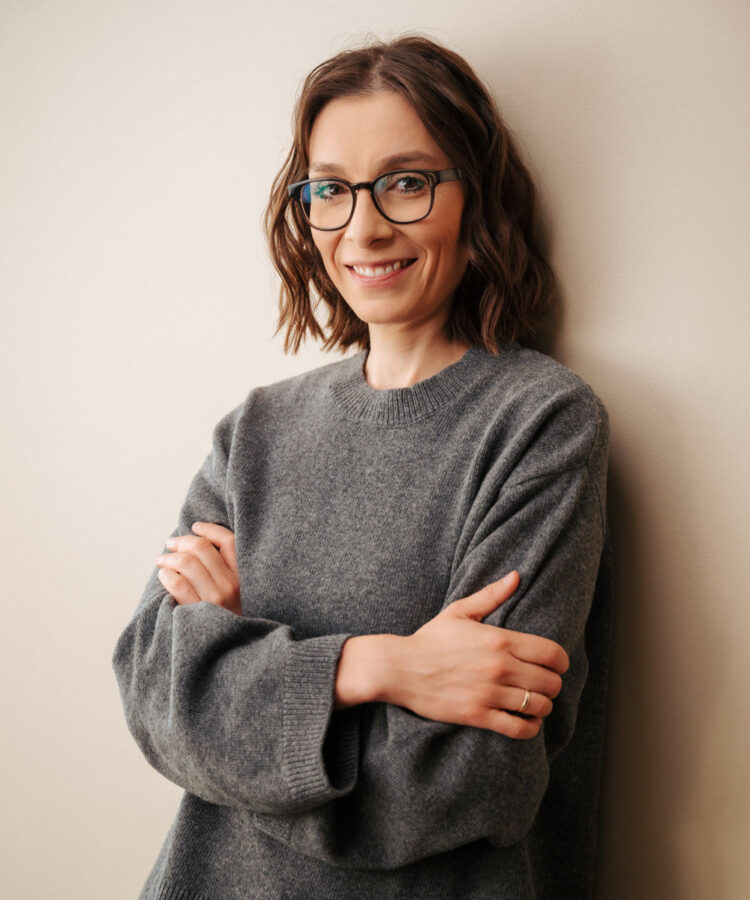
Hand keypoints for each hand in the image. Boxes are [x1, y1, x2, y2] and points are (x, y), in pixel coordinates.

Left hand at [155, 522, 240, 615]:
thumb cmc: (235, 621)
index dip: (209, 529)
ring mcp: (215, 599)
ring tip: (162, 559)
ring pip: (187, 564)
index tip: (195, 525)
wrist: (235, 655)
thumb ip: (230, 573)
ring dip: (169, 557)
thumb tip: (201, 546)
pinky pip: (177, 584)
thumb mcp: (244, 595)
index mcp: (245, 577)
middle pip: (202, 549)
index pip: (229, 541)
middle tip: (171, 543)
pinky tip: (163, 575)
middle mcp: (232, 585)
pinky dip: (166, 575)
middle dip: (182, 541)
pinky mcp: (198, 612)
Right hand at [386, 572, 568, 737]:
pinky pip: (519, 729)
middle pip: (551, 682)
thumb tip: (516, 576)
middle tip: (543, 684)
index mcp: (500, 640)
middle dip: (552, 684)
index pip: (552, 654)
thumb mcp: (460, 611)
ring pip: (539, 706)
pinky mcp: (478, 715)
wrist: (400, 668)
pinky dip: (530, 728)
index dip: (562, 662)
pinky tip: (527, 721)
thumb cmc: (430, 639)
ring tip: (534, 702)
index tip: (557, 665)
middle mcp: (500, 667)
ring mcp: (489, 693)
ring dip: (542, 706)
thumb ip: (492, 595)